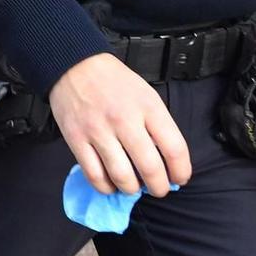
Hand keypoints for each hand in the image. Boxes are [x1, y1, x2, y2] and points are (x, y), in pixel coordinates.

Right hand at [48, 54, 191, 197]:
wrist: (74, 65)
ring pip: (122, 177)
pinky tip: (111, 184)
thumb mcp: (146, 94)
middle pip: (150, 168)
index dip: (181, 171)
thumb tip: (166, 161)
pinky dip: (106, 187)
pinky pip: (95, 176)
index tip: (180, 178)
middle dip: (159, 187)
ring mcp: (99, 131)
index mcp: (147, 107)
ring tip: (134, 186)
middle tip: (159, 189)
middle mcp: (124, 120)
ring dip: (133, 189)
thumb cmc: (114, 82)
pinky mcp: (77, 139)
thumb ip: (157, 125)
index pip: (174, 149)